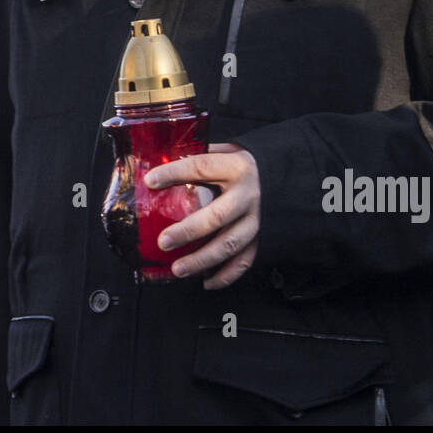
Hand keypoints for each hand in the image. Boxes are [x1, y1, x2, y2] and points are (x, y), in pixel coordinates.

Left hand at [144, 142, 259, 289]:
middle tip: (164, 241)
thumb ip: (197, 158)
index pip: (201, 167)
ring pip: (229, 244)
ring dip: (202, 260)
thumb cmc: (243, 165)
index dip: (174, 173)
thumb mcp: (225, 152)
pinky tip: (206, 281)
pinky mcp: (261, 238)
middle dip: (188, 232)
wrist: (282, 176)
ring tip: (178, 268)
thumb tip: (159, 167)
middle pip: (217, 216)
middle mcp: (248, 194)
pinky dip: (225, 275)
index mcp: (236, 167)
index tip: (150, 181)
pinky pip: (243, 261)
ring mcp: (256, 219)